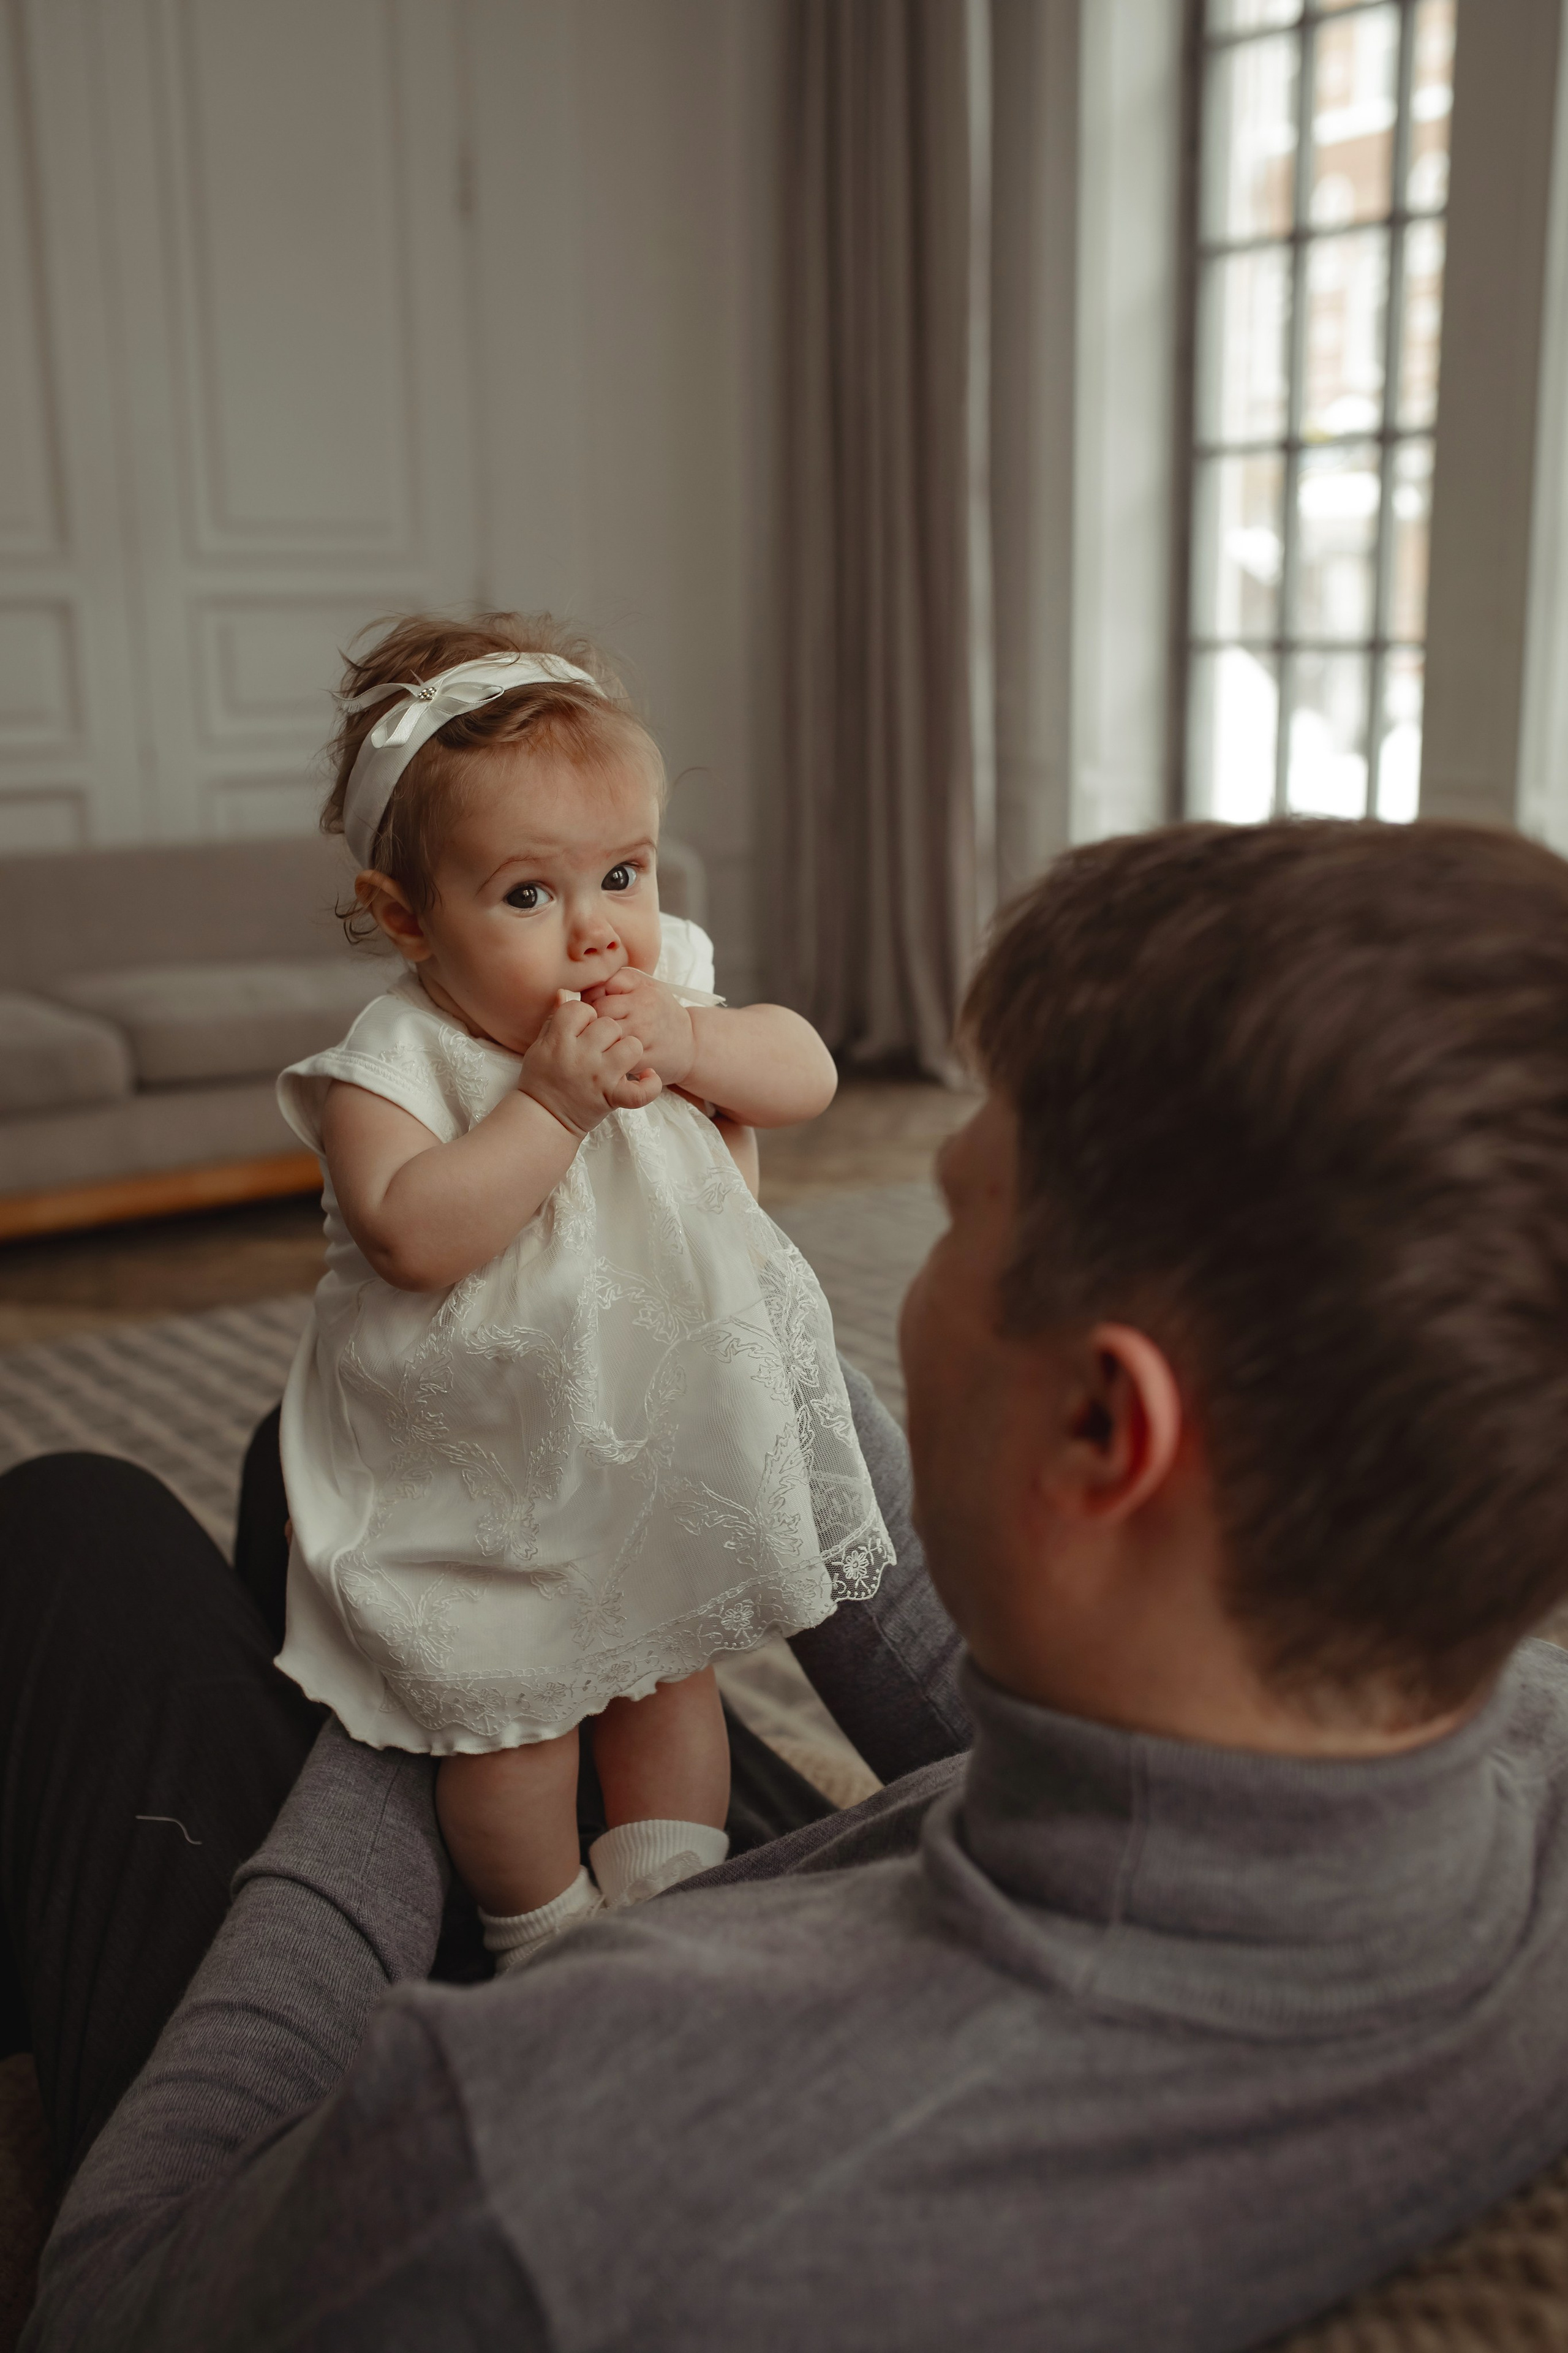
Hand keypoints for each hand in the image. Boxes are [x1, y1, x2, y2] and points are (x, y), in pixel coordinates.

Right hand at [519, 994, 662, 1133]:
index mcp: (559, 1041)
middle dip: (607, 1032)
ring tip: (618, 1059)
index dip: (585, 1014)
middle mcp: (581, 1057)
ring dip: (628, 1050)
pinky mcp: (612, 1097)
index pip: (581, 1009)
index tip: (583, 1027)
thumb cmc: (541, 1079)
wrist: (545, 1117)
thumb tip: (565, 992)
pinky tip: (647, 1076)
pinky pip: (641, 1090)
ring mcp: (599, 1077)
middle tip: (600, 1046)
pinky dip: (650, 1084)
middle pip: (609, 1025)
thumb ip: (555, 1019)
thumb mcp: (540, 1046)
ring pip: (631, 1045)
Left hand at [580, 968, 695, 1085]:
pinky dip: (608, 1057)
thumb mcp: (646, 986)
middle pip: (597, 1014)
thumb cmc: (661, 1012)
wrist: (691, 1044)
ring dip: (599, 1040)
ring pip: (603, 1037)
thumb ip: (618, 980)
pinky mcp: (643, 1060)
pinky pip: (613, 1058)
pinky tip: (612, 1055)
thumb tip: (587, 988)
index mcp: (642, 991)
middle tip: (597, 1026)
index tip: (597, 1008)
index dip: (590, 1001)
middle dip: (592, 1021)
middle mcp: (643, 1012)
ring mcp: (643, 1037)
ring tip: (604, 1040)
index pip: (598, 992)